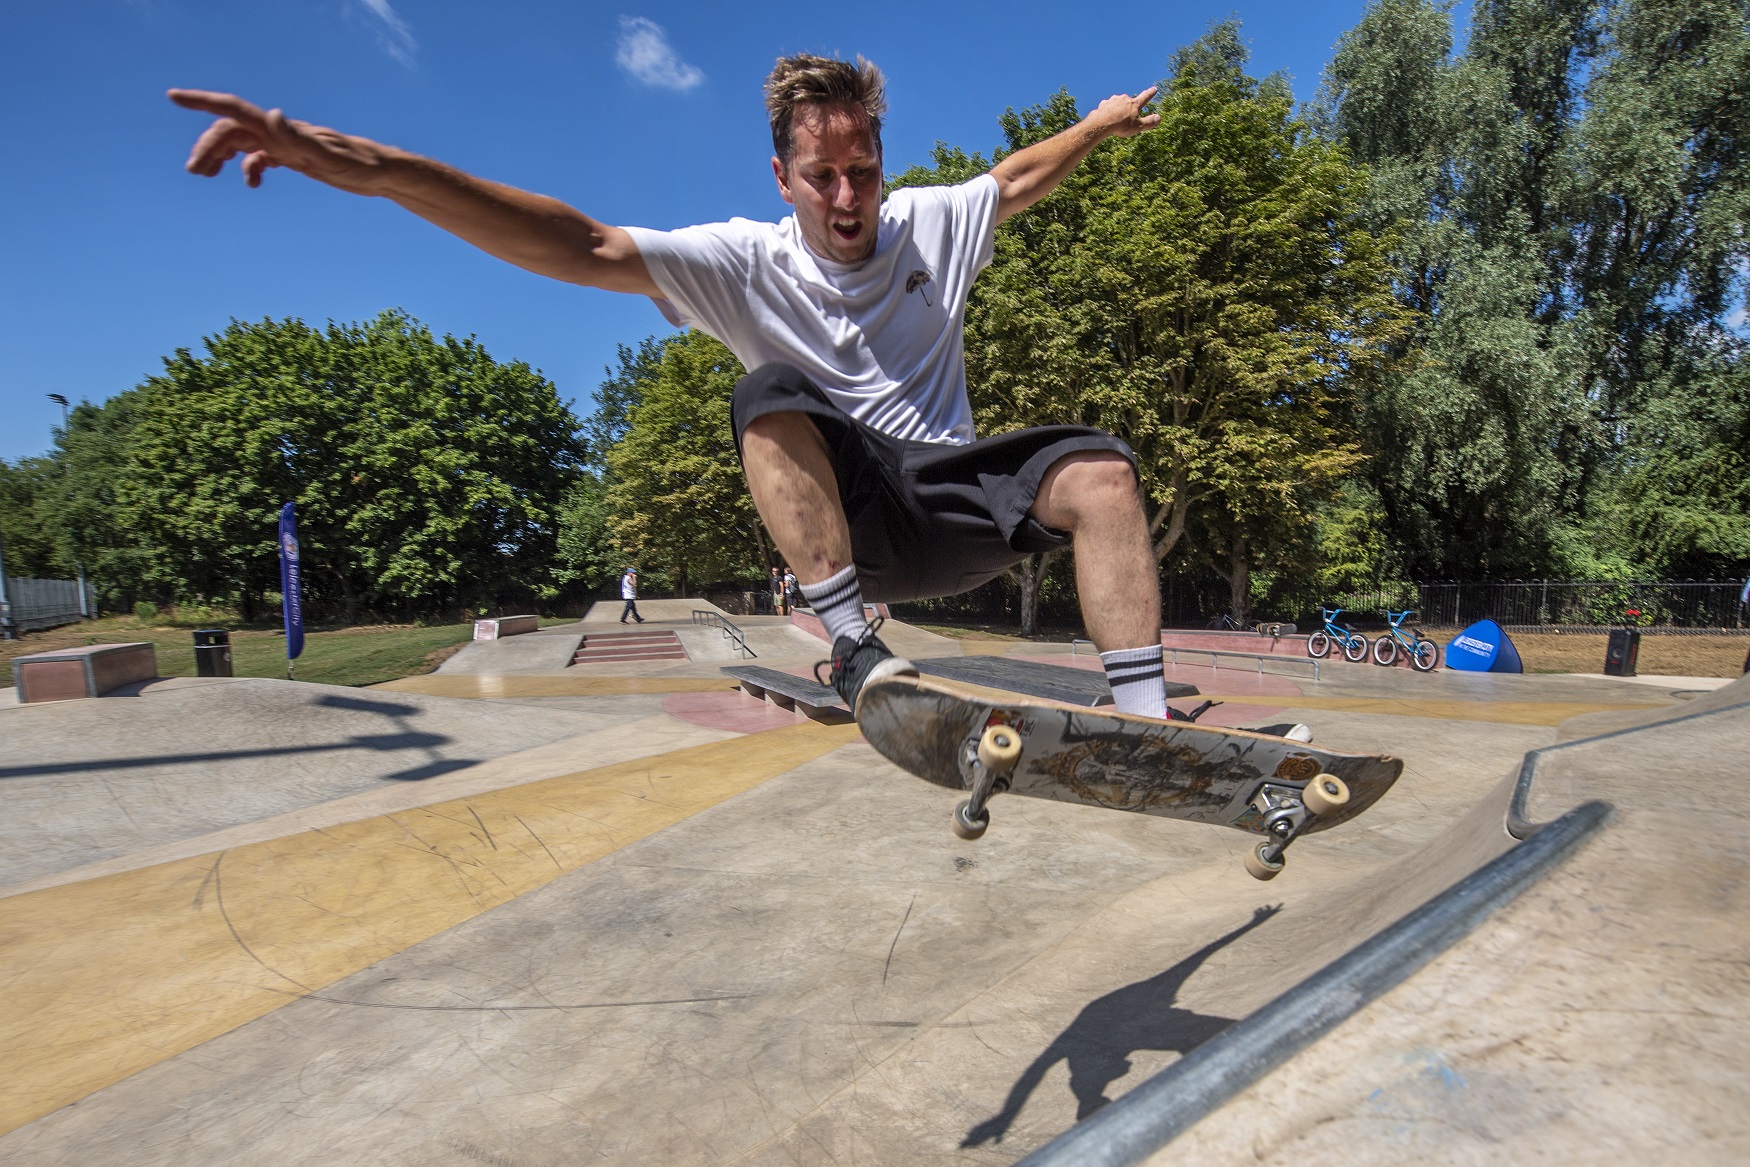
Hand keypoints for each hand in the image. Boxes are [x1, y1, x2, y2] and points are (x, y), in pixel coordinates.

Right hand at [168, 89, 396, 193]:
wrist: (384, 173)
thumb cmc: (362, 165)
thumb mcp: (331, 157)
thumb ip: (299, 139)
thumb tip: (271, 115)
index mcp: (282, 130)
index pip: (234, 109)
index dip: (202, 101)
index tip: (173, 96)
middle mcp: (281, 132)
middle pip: (231, 131)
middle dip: (207, 146)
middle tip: (195, 171)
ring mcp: (288, 144)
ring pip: (242, 143)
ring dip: (220, 155)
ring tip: (205, 174)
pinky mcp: (297, 158)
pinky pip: (262, 157)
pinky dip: (249, 168)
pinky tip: (252, 185)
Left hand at [1086, 86, 1160, 138]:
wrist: (1101, 123)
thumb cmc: (1121, 126)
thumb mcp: (1137, 127)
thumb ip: (1149, 122)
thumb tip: (1159, 118)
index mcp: (1134, 104)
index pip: (1145, 97)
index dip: (1150, 93)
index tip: (1154, 89)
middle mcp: (1124, 99)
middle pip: (1129, 102)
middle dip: (1129, 107)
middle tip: (1126, 119)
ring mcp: (1114, 100)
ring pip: (1119, 104)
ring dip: (1119, 110)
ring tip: (1116, 121)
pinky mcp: (1104, 103)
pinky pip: (1108, 107)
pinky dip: (1109, 111)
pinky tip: (1107, 118)